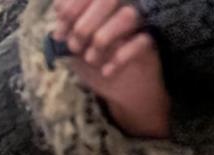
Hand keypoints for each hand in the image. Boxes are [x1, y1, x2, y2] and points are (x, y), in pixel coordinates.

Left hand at [53, 0, 170, 137]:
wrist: (121, 87)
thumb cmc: (95, 60)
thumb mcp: (74, 46)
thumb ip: (66, 31)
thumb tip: (59, 26)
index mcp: (101, 4)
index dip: (69, 9)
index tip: (60, 35)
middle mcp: (123, 6)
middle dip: (83, 26)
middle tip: (74, 47)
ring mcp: (141, 22)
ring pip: (127, 16)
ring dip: (101, 40)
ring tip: (90, 59)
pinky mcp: (153, 41)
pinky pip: (141, 42)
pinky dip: (120, 58)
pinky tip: (107, 71)